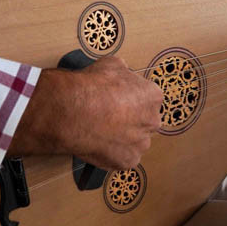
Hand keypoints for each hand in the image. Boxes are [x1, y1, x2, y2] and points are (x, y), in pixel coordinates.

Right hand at [8, 56, 162, 169]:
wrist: (73, 111)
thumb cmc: (92, 86)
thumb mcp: (112, 64)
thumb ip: (124, 72)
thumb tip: (123, 74)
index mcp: (153, 96)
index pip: (148, 99)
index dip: (132, 99)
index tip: (119, 100)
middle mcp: (153, 121)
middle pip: (145, 121)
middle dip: (131, 120)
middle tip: (110, 117)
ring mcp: (141, 143)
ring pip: (135, 141)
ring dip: (124, 138)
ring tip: (102, 132)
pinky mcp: (128, 161)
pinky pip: (123, 157)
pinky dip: (113, 153)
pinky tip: (99, 144)